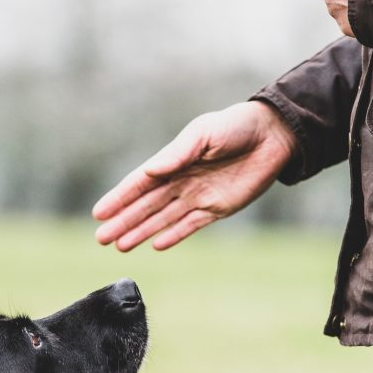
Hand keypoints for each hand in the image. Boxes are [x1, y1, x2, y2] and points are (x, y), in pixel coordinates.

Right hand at [92, 101, 296, 250]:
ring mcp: (197, 196)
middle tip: (101, 238)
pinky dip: (173, 235)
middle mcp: (181, 180)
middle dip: (123, 222)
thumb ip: (177, 154)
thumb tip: (151, 170)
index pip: (140, 183)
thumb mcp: (204, 134)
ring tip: (120, 246)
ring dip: (141, 232)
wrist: (273, 137)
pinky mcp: (217, 209)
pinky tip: (155, 245)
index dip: (119, 198)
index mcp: (174, 160)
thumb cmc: (236, 127)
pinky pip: (190, 226)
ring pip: (163, 219)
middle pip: (146, 206)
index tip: (99, 213)